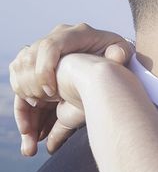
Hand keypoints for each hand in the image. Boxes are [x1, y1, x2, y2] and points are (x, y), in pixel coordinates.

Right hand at [8, 23, 133, 154]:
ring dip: (22, 106)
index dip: (45, 69)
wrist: (110, 59)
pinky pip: (20, 87)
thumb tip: (116, 55)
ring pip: (20, 75)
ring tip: (32, 137)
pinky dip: (23, 113)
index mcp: (77, 33)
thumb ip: (121, 53)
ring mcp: (44, 52)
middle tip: (40, 112)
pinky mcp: (37, 68)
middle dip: (29, 90)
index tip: (51, 93)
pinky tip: (31, 137)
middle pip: (28, 61)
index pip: (50, 46)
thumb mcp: (123, 53)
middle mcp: (56, 39)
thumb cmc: (118, 55)